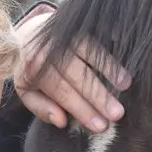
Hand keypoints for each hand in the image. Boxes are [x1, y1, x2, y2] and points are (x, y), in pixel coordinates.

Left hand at [14, 4, 131, 132]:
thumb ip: (41, 108)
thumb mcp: (26, 91)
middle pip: (78, 75)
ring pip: (90, 53)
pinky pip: (97, 38)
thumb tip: (62, 122)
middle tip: (118, 114)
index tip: (100, 126)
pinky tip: (125, 60)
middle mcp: (49, 50)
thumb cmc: (30, 70)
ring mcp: (65, 34)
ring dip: (110, 69)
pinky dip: (111, 49)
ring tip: (126, 86)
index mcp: (34, 69)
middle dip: (99, 96)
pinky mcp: (77, 26)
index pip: (62, 92)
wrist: (26, 32)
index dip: (82, 109)